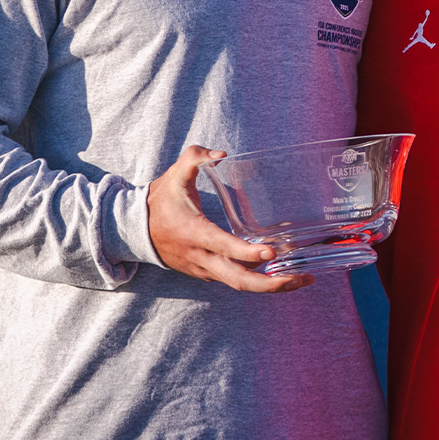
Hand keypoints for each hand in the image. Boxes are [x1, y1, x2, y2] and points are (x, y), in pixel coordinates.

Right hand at [146, 145, 312, 292]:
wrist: (136, 230)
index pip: (224, 247)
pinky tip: (282, 273)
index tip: (272, 252)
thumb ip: (196, 157)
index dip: (248, 253)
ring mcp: (205, 269)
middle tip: (302, 278)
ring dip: (271, 285)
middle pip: (239, 281)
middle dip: (271, 284)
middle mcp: (201, 257)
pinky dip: (259, 280)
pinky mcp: (208, 273)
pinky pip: (235, 280)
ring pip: (240, 284)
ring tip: (302, 278)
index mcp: (195, 232)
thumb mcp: (175, 174)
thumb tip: (222, 154)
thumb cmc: (161, 200)